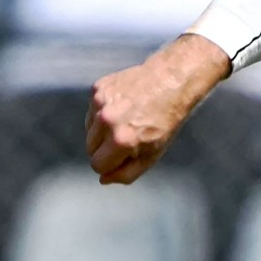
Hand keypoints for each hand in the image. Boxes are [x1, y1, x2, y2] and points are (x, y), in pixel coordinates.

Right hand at [86, 34, 229, 183]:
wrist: (171, 81)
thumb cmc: (166, 121)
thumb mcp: (153, 153)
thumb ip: (127, 173)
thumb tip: (103, 180)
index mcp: (122, 140)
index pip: (97, 164)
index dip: (110, 163)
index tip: (122, 156)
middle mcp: (107, 121)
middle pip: (90, 148)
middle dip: (105, 148)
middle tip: (127, 137)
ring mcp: (100, 102)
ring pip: (89, 130)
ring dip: (102, 130)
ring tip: (127, 120)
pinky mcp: (98, 88)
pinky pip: (92, 110)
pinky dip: (102, 112)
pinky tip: (123, 105)